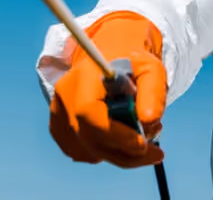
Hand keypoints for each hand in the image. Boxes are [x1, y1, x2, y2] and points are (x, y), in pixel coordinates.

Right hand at [50, 13, 167, 167]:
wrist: (111, 59)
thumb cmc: (133, 65)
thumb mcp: (151, 70)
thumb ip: (153, 92)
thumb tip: (148, 120)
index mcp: (84, 75)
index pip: (89, 112)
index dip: (115, 134)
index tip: (142, 143)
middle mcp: (65, 94)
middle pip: (89, 137)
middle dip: (124, 151)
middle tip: (153, 152)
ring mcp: (58, 112)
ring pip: (88, 149)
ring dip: (119, 153)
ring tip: (140, 137)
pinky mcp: (58, 127)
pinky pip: (83, 152)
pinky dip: (107, 152)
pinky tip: (122, 137)